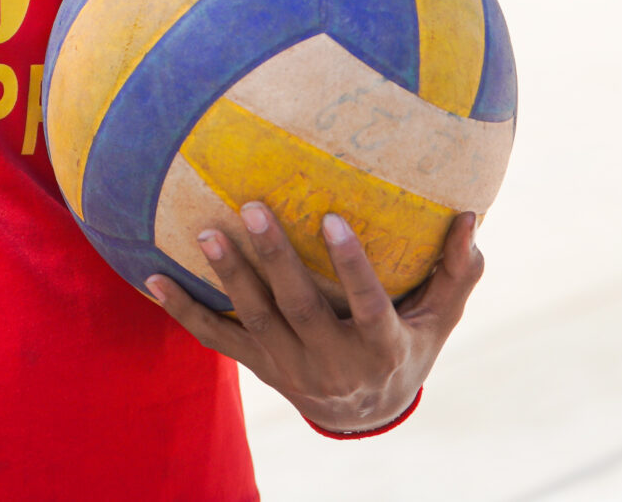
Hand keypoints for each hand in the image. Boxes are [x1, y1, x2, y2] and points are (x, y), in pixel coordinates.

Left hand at [146, 207, 482, 434]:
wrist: (364, 414)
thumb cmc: (408, 346)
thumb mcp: (439, 319)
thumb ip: (455, 271)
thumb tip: (470, 215)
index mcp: (380, 345)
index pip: (366, 304)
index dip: (349, 264)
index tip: (330, 218)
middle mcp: (332, 362)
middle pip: (299, 309)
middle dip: (275, 261)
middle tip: (253, 207)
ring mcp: (291, 368)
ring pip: (255, 321)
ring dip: (229, 277)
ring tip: (205, 232)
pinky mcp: (258, 368)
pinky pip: (216, 339)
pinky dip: (182, 311)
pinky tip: (150, 278)